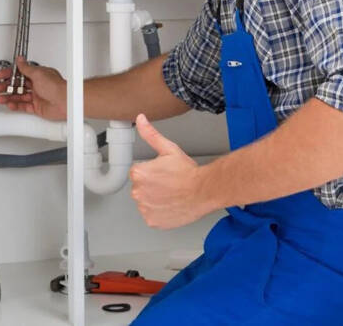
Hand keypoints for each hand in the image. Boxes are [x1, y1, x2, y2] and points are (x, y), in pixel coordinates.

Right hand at [0, 56, 66, 120]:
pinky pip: (24, 106)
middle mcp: (38, 85)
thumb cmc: (56, 86)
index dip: (10, 74)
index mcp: (38, 75)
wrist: (65, 101)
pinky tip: (10, 105)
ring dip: (9, 97)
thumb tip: (20, 59)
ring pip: (19, 96)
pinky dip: (16, 106)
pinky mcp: (37, 107)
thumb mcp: (38, 73)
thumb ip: (27, 68)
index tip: (1, 76)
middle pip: (18, 85)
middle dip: (7, 87)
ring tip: (0, 98)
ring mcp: (37, 97)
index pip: (20, 73)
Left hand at [129, 114, 212, 228]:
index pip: (138, 172)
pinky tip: (171, 204)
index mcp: (138, 173)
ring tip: (172, 194)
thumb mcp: (169, 149)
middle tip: (169, 183)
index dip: (153, 171)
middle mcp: (138, 192)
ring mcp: (145, 208)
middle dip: (152, 185)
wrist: (204, 191)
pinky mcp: (152, 221)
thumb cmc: (188, 172)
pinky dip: (159, 212)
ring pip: (146, 201)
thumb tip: (140, 120)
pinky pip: (152, 215)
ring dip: (155, 199)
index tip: (164, 173)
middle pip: (141, 187)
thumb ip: (150, 134)